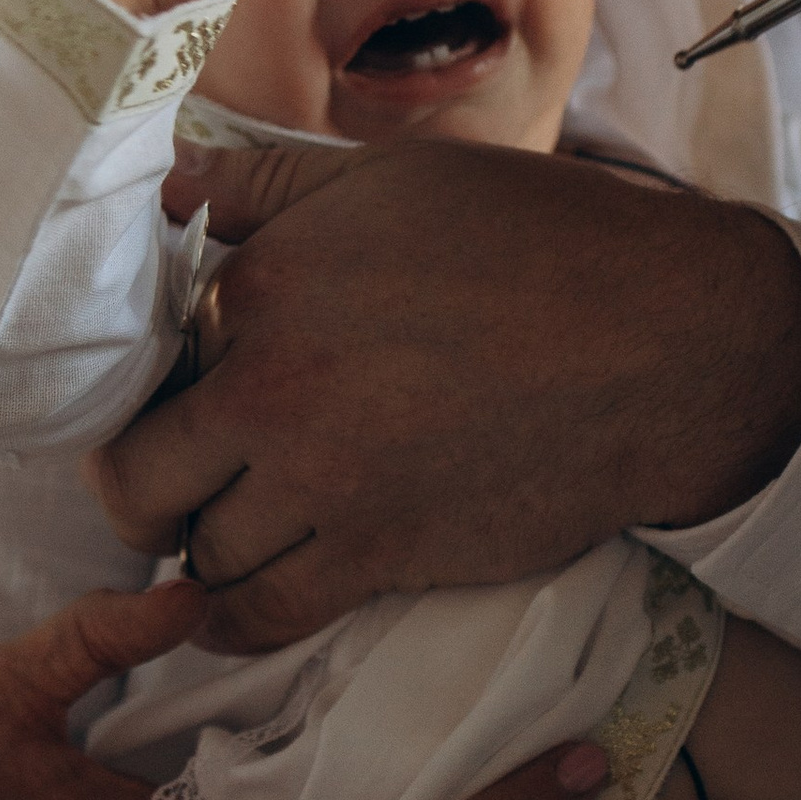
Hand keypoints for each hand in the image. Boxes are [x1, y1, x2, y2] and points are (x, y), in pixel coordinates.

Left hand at [92, 143, 800, 649]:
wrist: (663, 348)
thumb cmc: (542, 243)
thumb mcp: (398, 180)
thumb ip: (270, 186)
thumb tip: (173, 185)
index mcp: (265, 281)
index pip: (148, 356)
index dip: (161, 384)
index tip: (187, 399)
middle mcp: (270, 385)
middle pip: (137, 472)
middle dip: (143, 486)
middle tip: (176, 484)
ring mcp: (319, 481)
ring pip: (196, 551)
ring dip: (203, 549)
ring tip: (230, 534)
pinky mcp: (375, 556)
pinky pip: (260, 613)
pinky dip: (234, 619)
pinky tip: (236, 607)